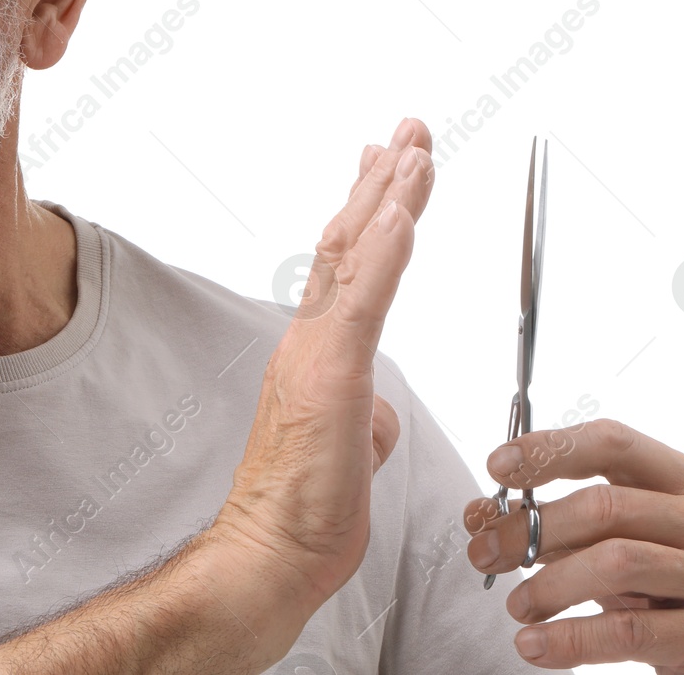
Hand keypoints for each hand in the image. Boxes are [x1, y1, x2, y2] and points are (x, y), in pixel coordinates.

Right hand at [209, 118, 435, 622]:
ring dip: (390, 195)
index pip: (347, 262)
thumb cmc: (305, 510)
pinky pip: (363, 298)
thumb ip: (366, 413)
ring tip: (415, 147)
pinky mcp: (329, 374)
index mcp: (318, 351)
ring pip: (355, 254)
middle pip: (349, 239)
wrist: (268, 555)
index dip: (372, 207)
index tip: (389, 165)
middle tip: (409, 129)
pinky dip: (385, 249)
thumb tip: (378, 408)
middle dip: (384, 178)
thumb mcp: (353, 449)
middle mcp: (309, 338)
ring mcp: (316, 351)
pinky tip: (403, 211)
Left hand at [463, 418, 683, 673]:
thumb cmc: (676, 592)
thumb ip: (562, 528)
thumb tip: (481, 515)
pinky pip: (631, 631)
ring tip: (516, 606)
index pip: (613, 442)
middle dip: (531, 528)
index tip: (497, 467)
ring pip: (616, 562)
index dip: (550, 448)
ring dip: (549, 585)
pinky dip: (571, 639)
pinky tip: (535, 646)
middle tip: (484, 553)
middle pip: (605, 505)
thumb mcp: (625, 547)